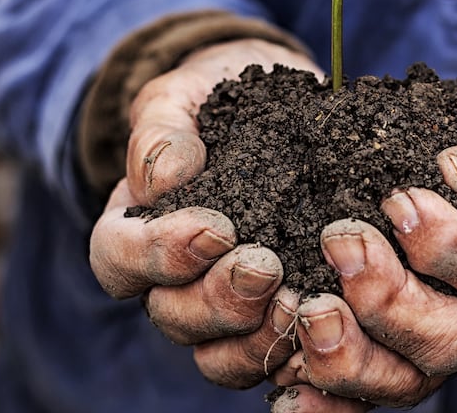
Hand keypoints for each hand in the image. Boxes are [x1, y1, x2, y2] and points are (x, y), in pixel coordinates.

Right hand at [89, 38, 322, 388]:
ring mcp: (230, 310)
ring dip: (260, 338)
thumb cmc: (217, 98)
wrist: (282, 104)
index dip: (158, 256)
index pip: (119, 260)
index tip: (213, 228)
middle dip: (218, 300)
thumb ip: (161, 129)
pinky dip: (306, 357)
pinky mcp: (284, 318)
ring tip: (302, 303)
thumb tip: (166, 178)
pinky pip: (285, 362)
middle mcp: (176, 283)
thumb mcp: (181, 95)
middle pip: (175, 318)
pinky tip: (337, 328)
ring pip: (224, 357)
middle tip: (265, 267)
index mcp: (136, 229)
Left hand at [270, 89, 456, 409]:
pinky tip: (287, 389)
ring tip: (311, 311)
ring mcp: (449, 353)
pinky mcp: (399, 356)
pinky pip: (363, 394)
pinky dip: (325, 398)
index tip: (404, 203)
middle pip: (451, 343)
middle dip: (390, 301)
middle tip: (344, 242)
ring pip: (404, 382)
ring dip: (351, 354)